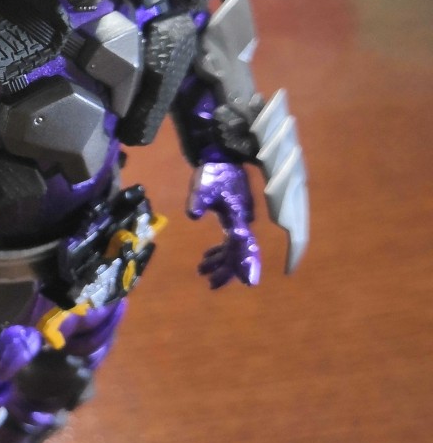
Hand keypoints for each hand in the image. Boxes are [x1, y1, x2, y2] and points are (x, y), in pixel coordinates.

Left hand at [187, 161, 261, 289]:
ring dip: (220, 262)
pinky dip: (219, 251)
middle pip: (238, 252)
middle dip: (227, 270)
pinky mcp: (232, 217)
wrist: (221, 158)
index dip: (247, 264)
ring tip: (202, 272)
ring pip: (232, 248)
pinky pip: (228, 241)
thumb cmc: (212, 172)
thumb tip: (193, 215)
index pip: (244, 245)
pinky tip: (206, 258)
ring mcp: (238, 220)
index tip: (249, 283)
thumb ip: (198, 201)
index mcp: (239, 218)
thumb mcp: (203, 186)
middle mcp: (242, 222)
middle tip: (210, 284)